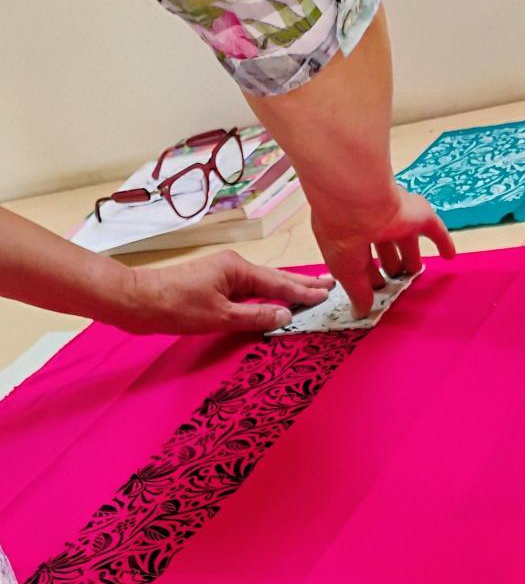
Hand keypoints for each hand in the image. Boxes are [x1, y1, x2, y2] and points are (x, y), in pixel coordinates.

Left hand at [112, 250, 333, 334]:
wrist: (137, 301)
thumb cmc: (176, 307)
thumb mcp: (220, 317)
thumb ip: (256, 317)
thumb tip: (285, 317)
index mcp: (237, 268)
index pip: (279, 283)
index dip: (304, 291)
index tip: (328, 293)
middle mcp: (233, 266)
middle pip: (275, 278)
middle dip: (302, 284)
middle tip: (328, 284)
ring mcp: (223, 274)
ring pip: (263, 284)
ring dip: (286, 289)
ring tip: (310, 291)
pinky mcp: (214, 285)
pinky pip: (250, 290)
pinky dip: (267, 295)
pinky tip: (275, 301)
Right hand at [309, 184, 454, 317]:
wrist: (358, 201)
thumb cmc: (343, 237)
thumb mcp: (345, 271)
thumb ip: (357, 292)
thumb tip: (361, 313)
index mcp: (349, 234)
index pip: (361, 258)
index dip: (368, 275)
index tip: (375, 290)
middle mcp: (372, 224)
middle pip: (385, 247)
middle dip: (390, 264)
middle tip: (396, 279)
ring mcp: (397, 218)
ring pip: (407, 240)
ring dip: (410, 255)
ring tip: (415, 270)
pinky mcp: (419, 215)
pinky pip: (435, 230)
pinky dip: (443, 243)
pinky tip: (450, 255)